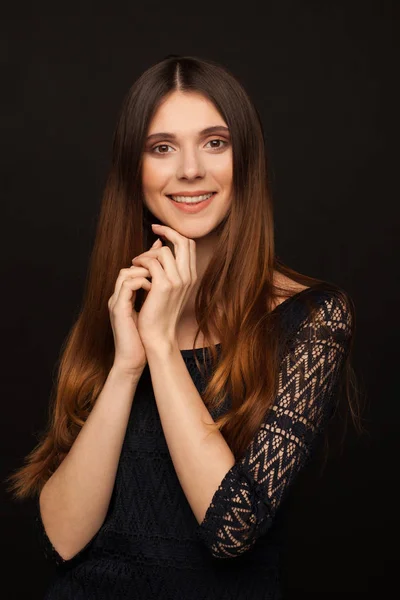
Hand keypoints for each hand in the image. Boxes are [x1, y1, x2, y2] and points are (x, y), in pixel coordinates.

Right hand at [107, 239, 161, 375]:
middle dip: (146, 263)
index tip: (163, 259)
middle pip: (128, 268)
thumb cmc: (143, 339)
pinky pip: (128, 285)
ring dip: (145, 272)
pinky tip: (153, 288)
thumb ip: (153, 298)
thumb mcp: (150, 313)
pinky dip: (142, 283)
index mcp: (124, 297)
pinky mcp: (119, 310)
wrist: (132, 360)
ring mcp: (116, 302)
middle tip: (163, 265)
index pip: (132, 270)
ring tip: (158, 279)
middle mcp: (117, 297)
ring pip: (126, 273)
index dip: (148, 262)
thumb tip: (165, 285)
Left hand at [131, 224, 197, 349]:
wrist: (158, 335)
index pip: (189, 244)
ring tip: (137, 262)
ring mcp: (178, 281)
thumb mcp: (166, 287)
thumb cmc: (159, 313)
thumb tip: (158, 245)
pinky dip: (141, 262)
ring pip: (164, 251)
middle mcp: (188, 277)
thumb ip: (165, 267)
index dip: (175, 234)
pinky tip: (134, 269)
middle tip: (153, 228)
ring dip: (147, 253)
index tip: (160, 231)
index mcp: (190, 276)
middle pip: (183, 241)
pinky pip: (152, 262)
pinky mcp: (165, 286)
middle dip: (167, 231)